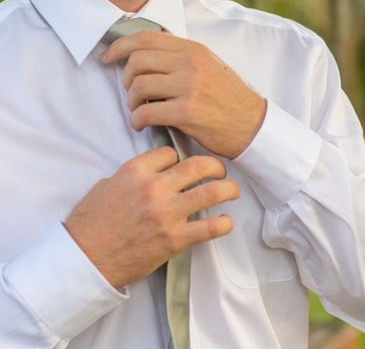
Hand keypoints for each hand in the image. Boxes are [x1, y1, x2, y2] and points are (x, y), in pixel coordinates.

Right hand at [64, 147, 238, 288]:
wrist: (85, 260)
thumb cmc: (90, 225)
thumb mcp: (105, 186)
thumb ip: (131, 175)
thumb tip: (149, 172)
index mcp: (135, 171)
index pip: (171, 152)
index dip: (179, 158)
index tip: (182, 166)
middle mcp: (155, 188)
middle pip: (199, 165)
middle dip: (215, 166)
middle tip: (219, 172)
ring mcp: (167, 213)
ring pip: (212, 191)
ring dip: (229, 189)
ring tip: (232, 191)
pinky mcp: (175, 239)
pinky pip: (211, 227)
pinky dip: (224, 223)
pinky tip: (225, 222)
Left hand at [101, 31, 266, 158]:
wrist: (252, 125)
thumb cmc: (229, 98)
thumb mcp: (209, 65)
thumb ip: (182, 56)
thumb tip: (148, 48)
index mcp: (193, 49)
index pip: (145, 38)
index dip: (119, 46)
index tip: (107, 58)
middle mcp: (190, 63)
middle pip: (137, 62)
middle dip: (127, 79)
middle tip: (133, 94)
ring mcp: (189, 87)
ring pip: (138, 87)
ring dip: (132, 103)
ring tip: (140, 111)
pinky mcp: (188, 112)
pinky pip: (146, 113)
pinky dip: (137, 120)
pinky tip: (143, 125)